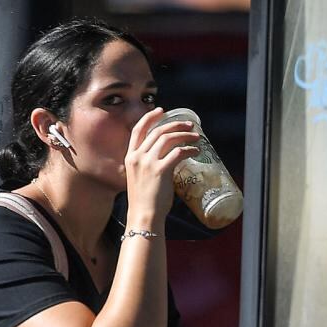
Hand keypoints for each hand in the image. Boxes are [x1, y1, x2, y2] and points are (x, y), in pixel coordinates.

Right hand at [124, 108, 201, 225]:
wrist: (144, 216)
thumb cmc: (144, 201)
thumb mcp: (140, 178)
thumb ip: (149, 165)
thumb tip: (168, 157)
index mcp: (130, 157)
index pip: (138, 130)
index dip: (150, 117)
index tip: (161, 111)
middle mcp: (138, 157)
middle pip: (158, 131)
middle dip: (175, 125)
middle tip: (189, 125)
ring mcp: (148, 163)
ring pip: (168, 138)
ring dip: (185, 135)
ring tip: (196, 137)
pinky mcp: (161, 170)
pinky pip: (178, 152)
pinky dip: (189, 149)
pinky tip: (196, 151)